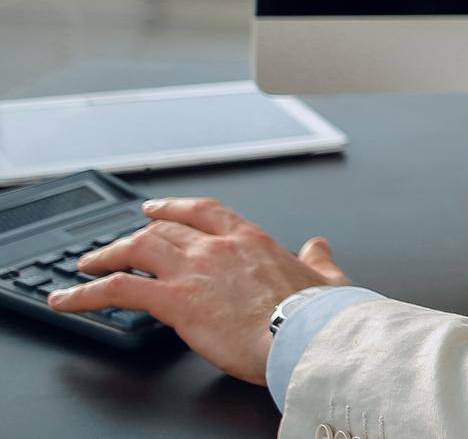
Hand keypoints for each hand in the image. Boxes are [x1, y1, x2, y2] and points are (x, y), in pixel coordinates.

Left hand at [47, 197, 348, 385]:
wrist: (308, 334)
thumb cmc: (319, 314)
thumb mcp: (326, 278)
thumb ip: (318, 260)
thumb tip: (319, 247)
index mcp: (253, 241)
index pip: (205, 211)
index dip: (175, 207)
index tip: (158, 210)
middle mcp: (218, 247)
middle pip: (163, 230)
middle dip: (134, 235)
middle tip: (115, 245)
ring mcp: (194, 270)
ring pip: (137, 249)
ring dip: (106, 256)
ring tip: (86, 267)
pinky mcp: (175, 300)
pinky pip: (118, 289)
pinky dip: (86, 293)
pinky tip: (69, 299)